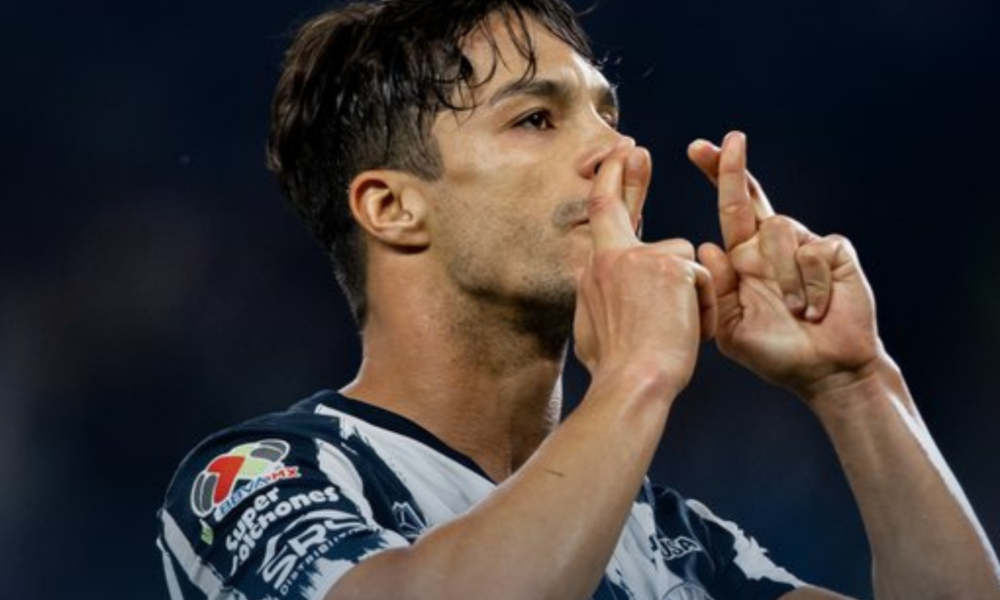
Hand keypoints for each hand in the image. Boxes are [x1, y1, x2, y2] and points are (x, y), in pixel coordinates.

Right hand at [574, 139, 716, 397]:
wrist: (633, 383)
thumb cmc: (614, 368)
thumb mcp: (591, 328)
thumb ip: (597, 298)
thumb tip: (591, 285)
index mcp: (594, 270)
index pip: (600, 215)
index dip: (610, 184)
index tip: (618, 158)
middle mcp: (611, 256)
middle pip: (622, 206)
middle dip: (629, 174)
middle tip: (635, 149)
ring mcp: (641, 258)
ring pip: (681, 262)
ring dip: (688, 294)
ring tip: (676, 331)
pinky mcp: (673, 268)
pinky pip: (701, 280)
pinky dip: (703, 308)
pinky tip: (689, 331)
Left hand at [688, 132, 882, 399]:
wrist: (827, 371)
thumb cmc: (777, 352)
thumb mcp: (732, 329)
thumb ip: (719, 291)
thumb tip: (707, 246)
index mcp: (744, 258)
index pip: (728, 209)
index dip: (716, 175)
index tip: (698, 147)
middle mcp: (771, 246)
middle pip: (751, 195)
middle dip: (734, 167)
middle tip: (730, 139)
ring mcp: (804, 245)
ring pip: (778, 230)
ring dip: (785, 278)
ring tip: (796, 311)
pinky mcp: (834, 251)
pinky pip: (813, 252)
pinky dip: (812, 286)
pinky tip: (818, 309)